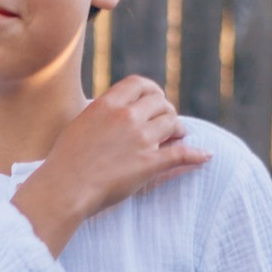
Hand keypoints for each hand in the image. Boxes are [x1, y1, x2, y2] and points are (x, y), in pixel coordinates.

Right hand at [12, 76, 208, 253]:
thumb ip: (102, 113)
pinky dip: (197, 154)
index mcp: (108, 104)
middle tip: (167, 122)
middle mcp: (127, 116)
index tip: (154, 100)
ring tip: (179, 136)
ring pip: (172, 123)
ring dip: (179, 130)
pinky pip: (182, 153)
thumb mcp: (81, 124)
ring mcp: (140, 139)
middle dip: (166, 111)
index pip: (140, 84)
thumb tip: (116, 109)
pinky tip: (206, 156)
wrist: (65, 187)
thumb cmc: (66, 160)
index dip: (152, 91)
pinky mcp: (150, 163)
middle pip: (160, 103)